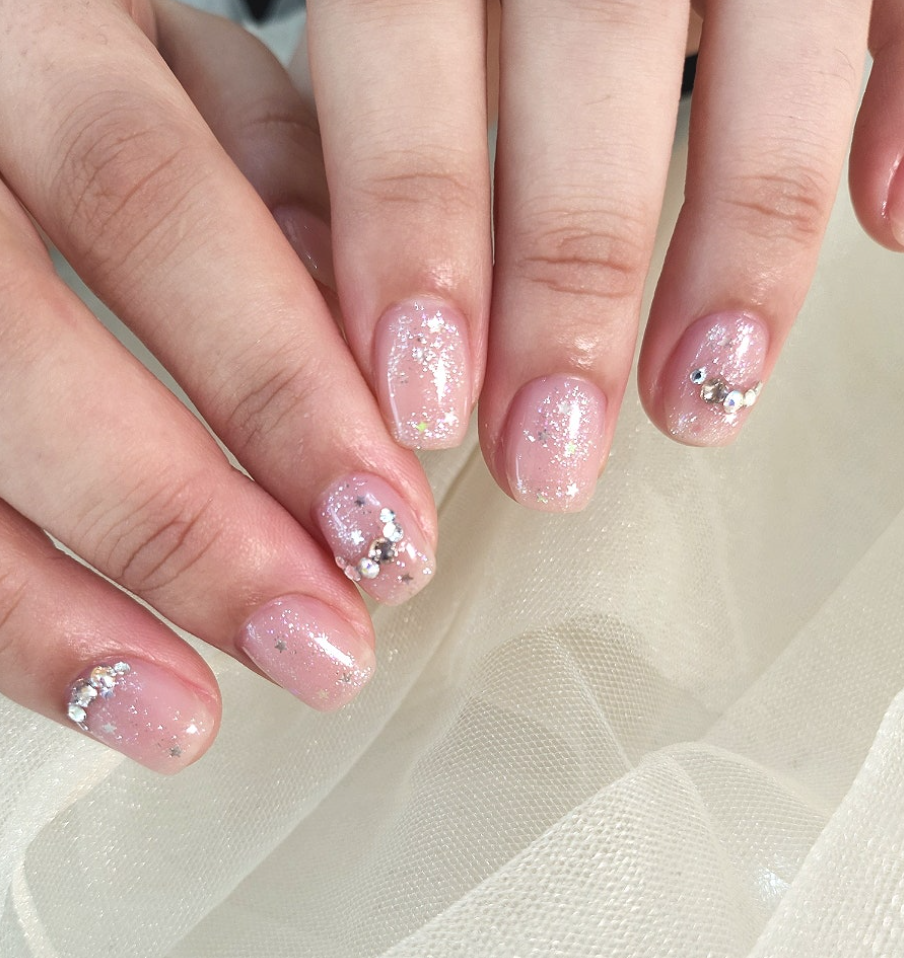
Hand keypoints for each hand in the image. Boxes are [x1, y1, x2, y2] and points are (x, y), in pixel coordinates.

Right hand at [0, 0, 437, 772]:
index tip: (387, 524)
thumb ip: (274, 173)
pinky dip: (10, 614)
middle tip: (316, 639)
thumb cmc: (75, 85)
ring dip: (69, 602)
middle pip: (28, 335)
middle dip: (187, 515)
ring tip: (184, 711)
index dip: (279, 384)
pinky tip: (99, 683)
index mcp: (39, 46)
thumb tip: (376, 342)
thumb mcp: (176, 71)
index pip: (157, 209)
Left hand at [299, 0, 893, 509]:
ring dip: (745, 233)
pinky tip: (885, 219)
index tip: (420, 391)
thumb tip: (380, 311)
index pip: (403, 26)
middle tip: (548, 450)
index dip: (411, 214)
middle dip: (568, 273)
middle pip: (590, 45)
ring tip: (705, 392)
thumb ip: (393, 98)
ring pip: (771, 32)